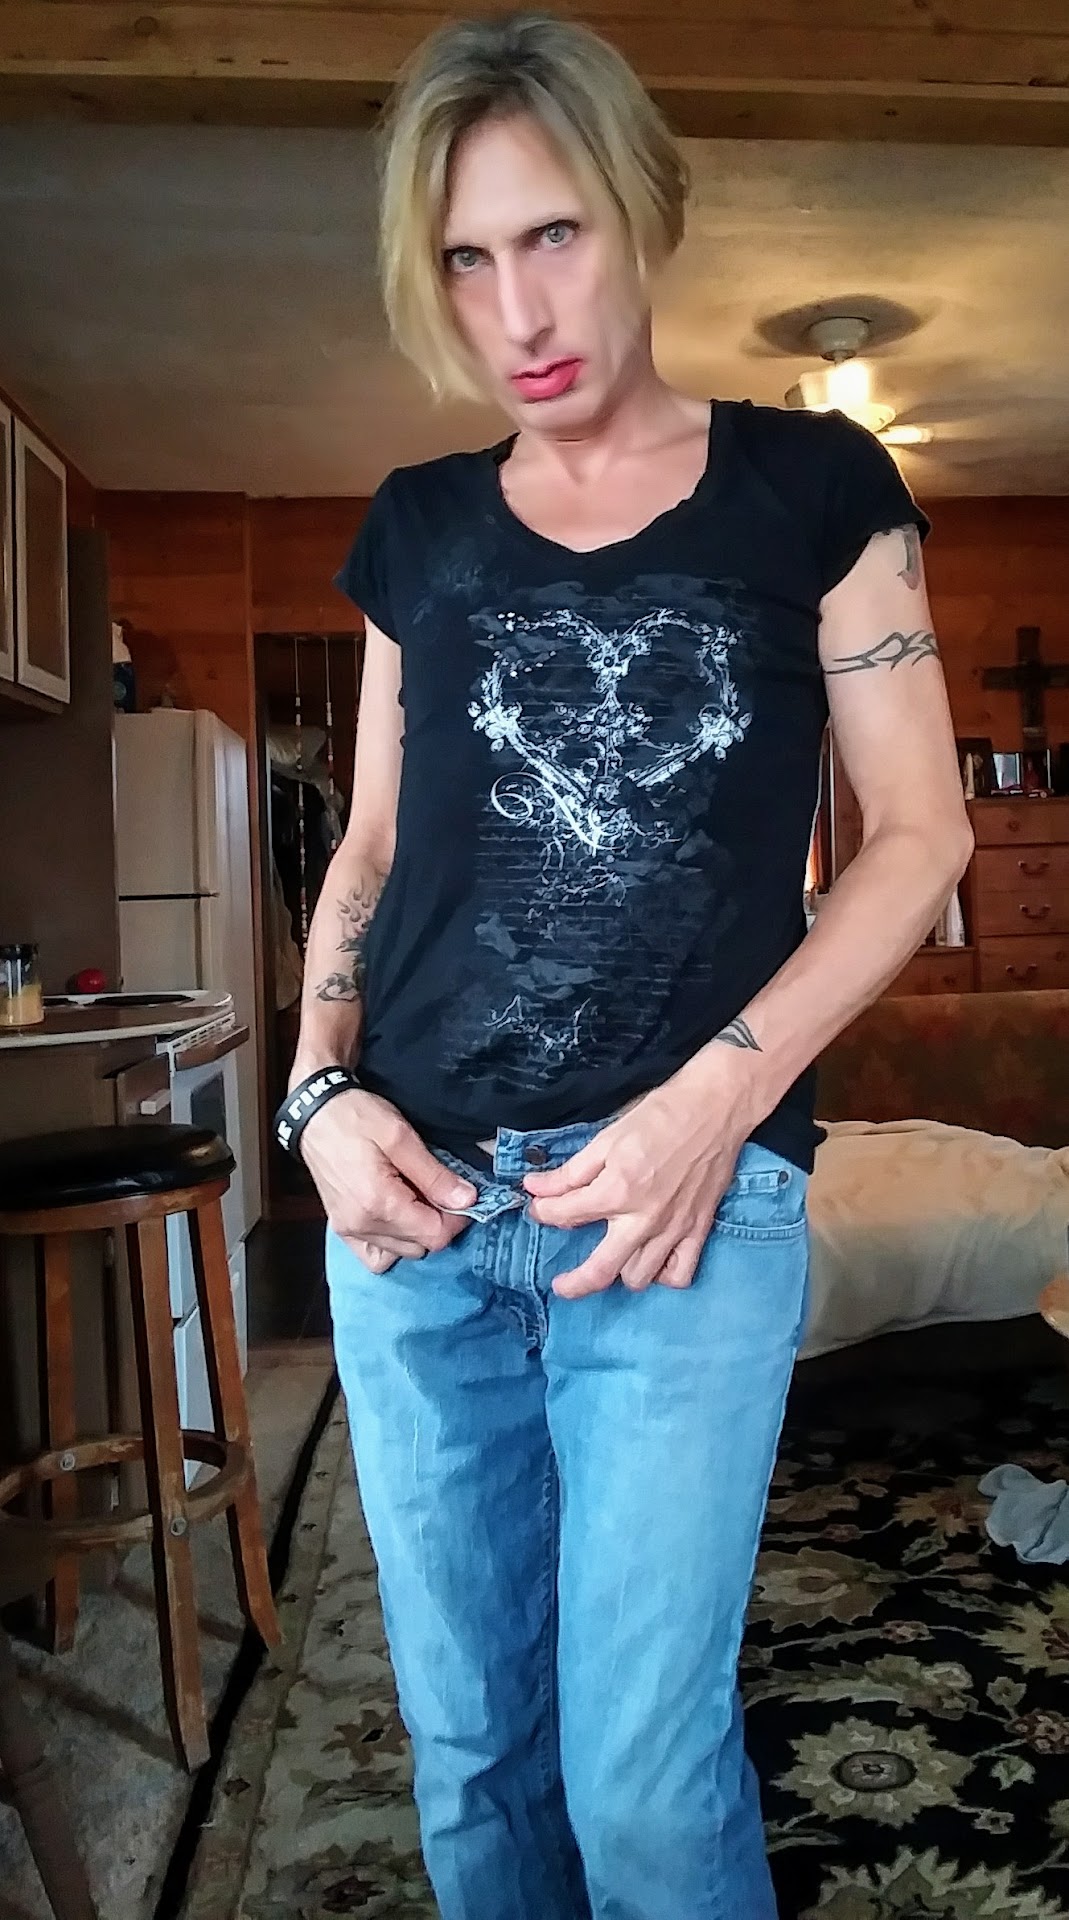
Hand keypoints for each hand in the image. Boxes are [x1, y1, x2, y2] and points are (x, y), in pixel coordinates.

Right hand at [297, 1086, 476, 1271]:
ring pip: (401, 1253)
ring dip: (418, 1232)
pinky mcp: (342, 1229)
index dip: (457, 1219)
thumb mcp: (401, 1137)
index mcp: (379, 1203)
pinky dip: (393, 1244)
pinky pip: (375, 1256)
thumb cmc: (355, 1117)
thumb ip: (435, 1175)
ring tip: (416, 1198)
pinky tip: (397, 1218)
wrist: (314, 1113)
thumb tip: (467, 1200)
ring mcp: (348, 1231)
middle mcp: (362, 1225)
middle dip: (438, 1222)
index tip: (462, 1196)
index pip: (434, 1236)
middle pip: (420, 1246)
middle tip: (438, 1189)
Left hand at [522, 1066, 750, 1298]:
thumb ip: (570, 1172)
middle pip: (600, 1271)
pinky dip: (662, 1275)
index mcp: (616, 1191)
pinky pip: (679, 1274)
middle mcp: (643, 1219)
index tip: (538, 1207)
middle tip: (560, 1284)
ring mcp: (673, 1229)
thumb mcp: (606, 1138)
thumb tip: (535, 1188)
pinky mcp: (698, 1230)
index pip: (565, 1215)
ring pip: (638, 1278)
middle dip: (572, 1283)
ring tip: (611, 1258)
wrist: (714, 1108)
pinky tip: (652, 1261)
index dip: (543, 1212)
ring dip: (619, 1273)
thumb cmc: (660, 1116)